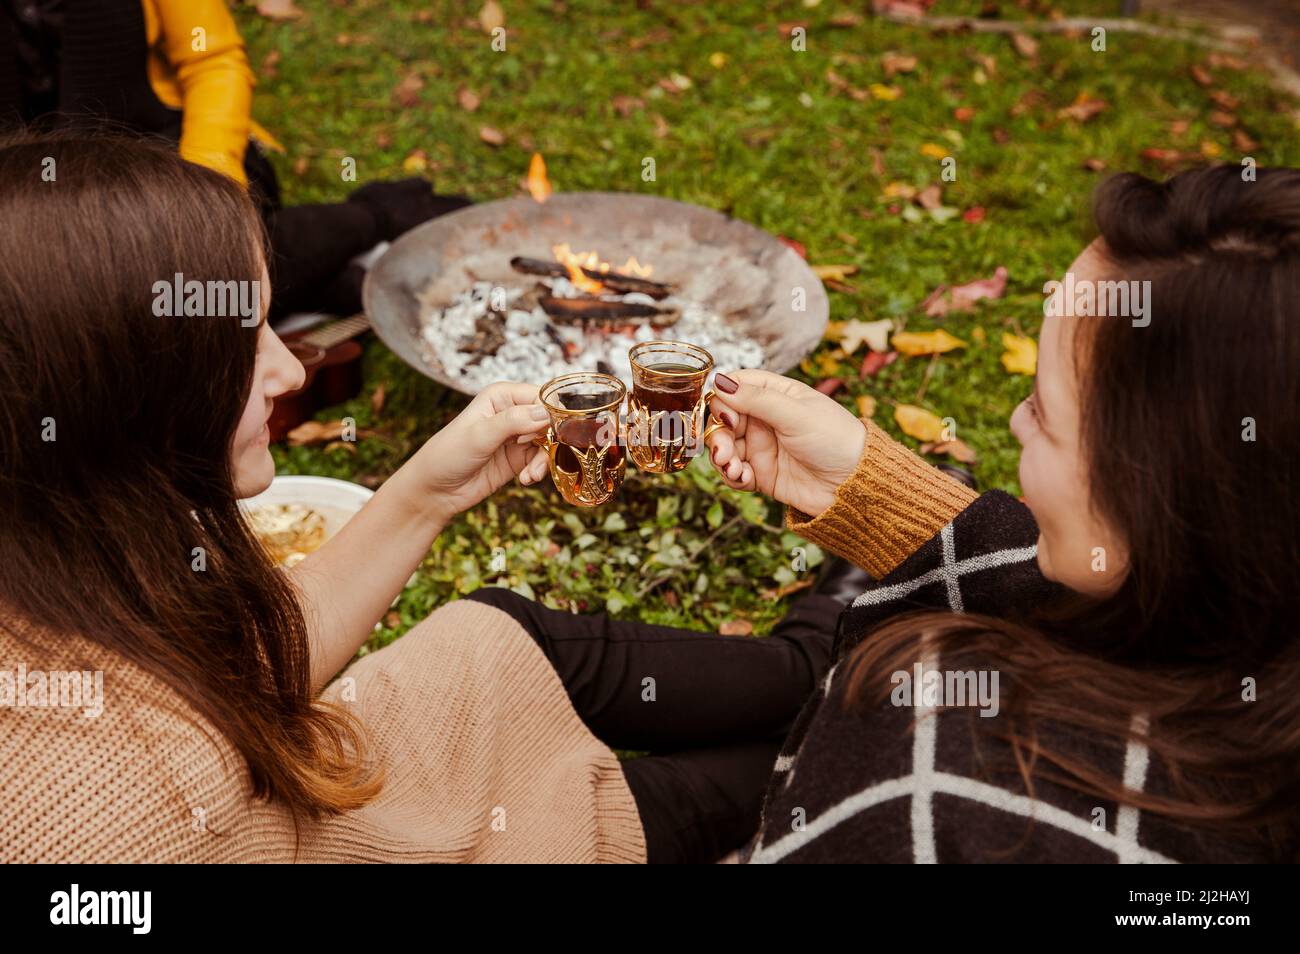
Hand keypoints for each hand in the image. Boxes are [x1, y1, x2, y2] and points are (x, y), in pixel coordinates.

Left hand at [413, 381, 550, 521]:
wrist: (434, 490)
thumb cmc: (448, 454)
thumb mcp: (479, 435)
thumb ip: (512, 422)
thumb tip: (545, 413)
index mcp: (502, 396)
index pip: (541, 396)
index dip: (554, 414)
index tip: (555, 434)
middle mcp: (513, 412)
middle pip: (550, 420)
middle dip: (552, 441)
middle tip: (544, 458)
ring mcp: (517, 437)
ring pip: (549, 443)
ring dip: (544, 460)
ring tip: (530, 475)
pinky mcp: (519, 458)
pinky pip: (541, 460)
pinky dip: (538, 471)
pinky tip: (525, 480)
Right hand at [705, 369, 865, 516]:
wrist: (854, 484)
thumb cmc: (835, 439)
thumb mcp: (796, 413)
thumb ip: (757, 399)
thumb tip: (720, 382)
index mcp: (776, 395)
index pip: (736, 386)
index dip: (722, 398)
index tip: (723, 413)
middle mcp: (764, 419)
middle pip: (723, 418)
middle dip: (717, 434)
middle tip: (724, 450)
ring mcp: (762, 446)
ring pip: (724, 446)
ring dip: (722, 457)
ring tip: (733, 467)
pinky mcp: (761, 473)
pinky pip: (734, 472)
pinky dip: (732, 475)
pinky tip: (743, 478)